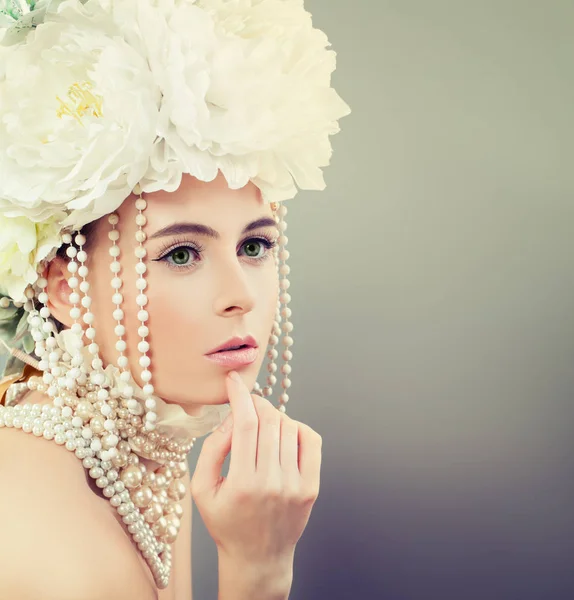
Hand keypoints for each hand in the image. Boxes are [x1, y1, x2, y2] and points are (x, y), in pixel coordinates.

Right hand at [190, 370, 322, 567]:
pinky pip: (310, 440)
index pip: (245, 424)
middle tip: (248, 402)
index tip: (233, 380)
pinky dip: (297, 427)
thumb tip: (231, 417)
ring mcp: (295, 485)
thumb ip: (211, 449)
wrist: (258, 557)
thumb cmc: (226, 522)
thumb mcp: (202, 490)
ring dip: (274, 416)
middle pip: (270, 421)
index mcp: (241, 484)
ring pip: (289, 427)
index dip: (240, 395)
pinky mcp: (311, 487)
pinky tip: (283, 433)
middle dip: (257, 402)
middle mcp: (272, 483)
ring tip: (262, 425)